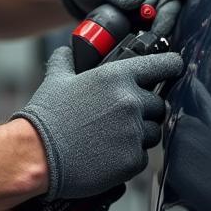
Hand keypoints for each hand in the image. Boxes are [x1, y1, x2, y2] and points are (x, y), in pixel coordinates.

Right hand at [14, 45, 183, 199]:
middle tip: (121, 116)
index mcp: (117, 76)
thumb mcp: (56, 79)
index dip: (171, 67)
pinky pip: (141, 156)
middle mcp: (131, 102)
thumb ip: (67, 60)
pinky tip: (108, 154)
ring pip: (153, 131)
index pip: (164, 65)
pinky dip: (129, 156)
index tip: (174, 69)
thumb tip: (68, 50)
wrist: (37, 154)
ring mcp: (133, 132)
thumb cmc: (46, 117)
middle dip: (145, 109)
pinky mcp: (132, 160)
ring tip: (111, 136)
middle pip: (159, 104)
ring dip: (139, 133)